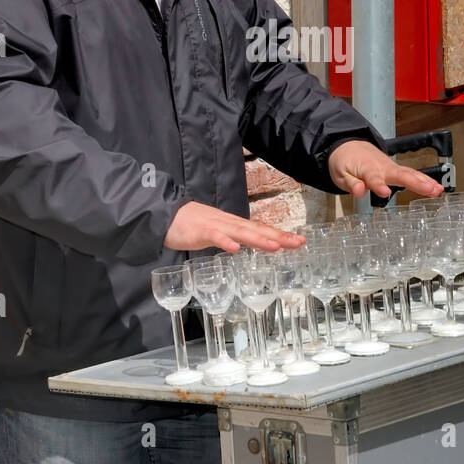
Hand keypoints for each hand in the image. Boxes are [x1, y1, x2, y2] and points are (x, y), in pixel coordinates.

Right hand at [164, 200, 305, 252]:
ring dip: (258, 239)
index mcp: (233, 225)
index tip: (299, 241)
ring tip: (276, 246)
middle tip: (299, 242)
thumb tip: (245, 247)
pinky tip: (235, 249)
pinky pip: (215, 237)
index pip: (260, 230)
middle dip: (279, 236)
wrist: (164, 214)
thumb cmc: (190, 225)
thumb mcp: (216, 232)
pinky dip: (225, 242)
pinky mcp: (200, 231)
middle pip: (257, 230)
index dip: (280, 235)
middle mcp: (229, 223)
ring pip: (241, 232)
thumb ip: (231, 238)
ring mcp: (215, 226)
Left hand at [328, 140, 445, 200]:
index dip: (379, 185)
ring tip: (438, 190)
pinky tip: (437, 188)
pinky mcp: (396, 169)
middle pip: (401, 174)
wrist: (349, 146)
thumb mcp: (340, 175)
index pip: (374, 178)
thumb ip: (351, 184)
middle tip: (429, 190)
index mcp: (367, 169)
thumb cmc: (345, 162)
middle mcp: (383, 167)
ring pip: (410, 173)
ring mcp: (392, 167)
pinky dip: (425, 180)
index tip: (384, 193)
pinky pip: (412, 174)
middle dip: (415, 183)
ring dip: (425, 182)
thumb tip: (359, 190)